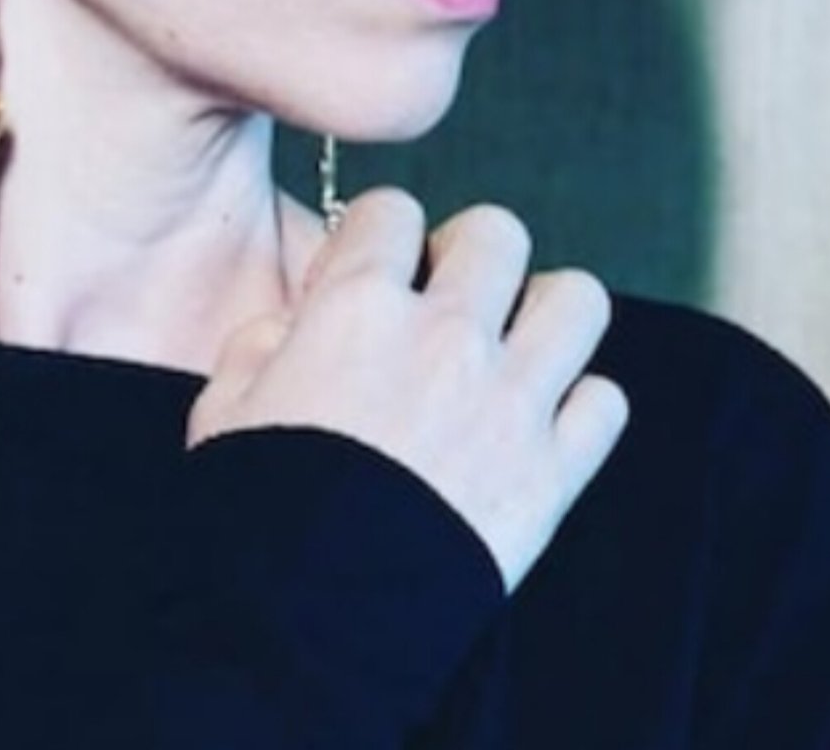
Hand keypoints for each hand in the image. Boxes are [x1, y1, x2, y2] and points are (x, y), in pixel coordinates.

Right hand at [186, 189, 628, 592]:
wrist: (308, 622)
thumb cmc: (257, 510)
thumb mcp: (224, 404)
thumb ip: (261, 340)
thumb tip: (296, 323)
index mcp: (357, 308)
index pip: (391, 208)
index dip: (378, 233)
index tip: (369, 272)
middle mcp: (444, 336)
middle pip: (497, 231)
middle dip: (471, 254)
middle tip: (448, 297)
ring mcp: (509, 401)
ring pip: (579, 299)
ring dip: (546, 313)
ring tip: (513, 344)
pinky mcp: (553, 473)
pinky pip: (606, 402)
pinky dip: (578, 407)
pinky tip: (538, 423)